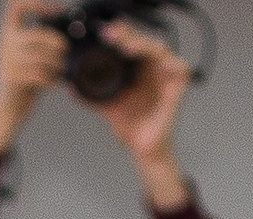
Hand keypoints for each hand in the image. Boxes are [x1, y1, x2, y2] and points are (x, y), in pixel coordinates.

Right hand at [0, 0, 68, 149]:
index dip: (37, 4)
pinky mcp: (12, 78)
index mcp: (9, 31)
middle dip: (56, 42)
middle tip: (66, 49)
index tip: (57, 10)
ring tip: (62, 68)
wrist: (8, 107)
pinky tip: (56, 82)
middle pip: (37, 35)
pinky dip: (51, 79)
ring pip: (40, 57)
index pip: (17, 5)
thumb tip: (66, 37)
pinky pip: (39, 75)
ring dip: (56, 63)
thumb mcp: (28, 55)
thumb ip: (40, 43)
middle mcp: (6, 42)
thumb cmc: (24, 79)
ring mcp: (7, 60)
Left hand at [96, 20, 192, 204]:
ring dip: (144, 45)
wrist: (142, 149)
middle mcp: (150, 67)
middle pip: (143, 40)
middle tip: (112, 36)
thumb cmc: (130, 126)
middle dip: (128, 35)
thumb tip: (71, 87)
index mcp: (135, 66)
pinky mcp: (177, 88)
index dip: (119, 34)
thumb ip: (90, 94)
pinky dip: (173, 64)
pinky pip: (181, 70)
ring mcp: (164, 76)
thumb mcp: (106, 105)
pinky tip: (160, 64)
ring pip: (159, 49)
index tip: (103, 35)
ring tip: (128, 48)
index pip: (129, 40)